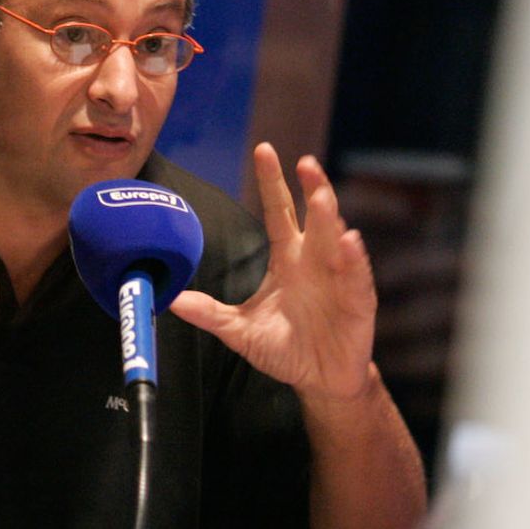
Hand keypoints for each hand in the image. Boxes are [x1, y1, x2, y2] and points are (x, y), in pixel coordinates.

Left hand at [170, 142, 376, 400]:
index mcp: (287, 258)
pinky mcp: (358, 302)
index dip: (272, 182)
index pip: (279, 211)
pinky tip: (348, 241)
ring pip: (335, 239)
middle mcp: (314, 260)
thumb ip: (210, 313)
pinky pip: (356, 276)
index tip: (264, 149)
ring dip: (330, 216)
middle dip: (311, 188)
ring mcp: (338, 278)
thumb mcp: (239, 330)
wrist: (319, 380)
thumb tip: (172, 299)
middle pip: (312, 216)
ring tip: (321, 195)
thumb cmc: (284, 347)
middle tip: (304, 163)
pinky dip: (353, 258)